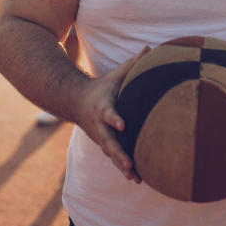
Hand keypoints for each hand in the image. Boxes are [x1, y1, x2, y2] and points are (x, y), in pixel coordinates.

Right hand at [74, 46, 149, 182]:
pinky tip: (137, 179)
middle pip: (109, 141)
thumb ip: (132, 64)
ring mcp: (100, 137)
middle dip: (119, 153)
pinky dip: (123, 168)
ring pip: (111, 153)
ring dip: (122, 165)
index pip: (108, 113)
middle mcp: (99, 125)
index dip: (114, 119)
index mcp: (102, 106)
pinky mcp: (104, 144)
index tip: (122, 125)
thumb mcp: (115, 75)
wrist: (75, 102)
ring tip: (135, 177)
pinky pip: (113, 158)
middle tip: (129, 163)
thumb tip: (150, 47)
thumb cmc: (102, 87)